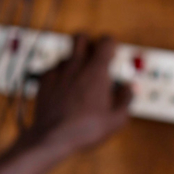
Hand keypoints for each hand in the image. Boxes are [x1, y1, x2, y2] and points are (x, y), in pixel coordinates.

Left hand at [21, 35, 131, 159]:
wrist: (52, 137)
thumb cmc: (86, 130)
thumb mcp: (116, 119)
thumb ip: (126, 99)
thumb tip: (130, 87)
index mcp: (96, 71)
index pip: (106, 40)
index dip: (111, 45)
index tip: (111, 57)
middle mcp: (76, 65)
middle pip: (81, 36)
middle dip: (88, 43)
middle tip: (92, 60)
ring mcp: (57, 71)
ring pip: (66, 54)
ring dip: (74, 62)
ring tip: (78, 82)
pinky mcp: (43, 80)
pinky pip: (53, 68)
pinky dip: (60, 75)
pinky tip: (63, 91)